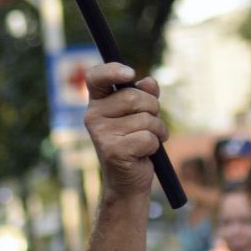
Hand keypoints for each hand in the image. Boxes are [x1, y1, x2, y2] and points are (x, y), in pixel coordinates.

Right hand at [82, 63, 169, 193]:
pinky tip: (145, 153)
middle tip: (151, 123)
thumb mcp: (141, 113)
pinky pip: (148, 137)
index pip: (95, 77)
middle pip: (134, 97)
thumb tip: (149, 82)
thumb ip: (145, 94)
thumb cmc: (136, 141)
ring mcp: (101, 134)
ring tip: (148, 140)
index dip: (112, 70)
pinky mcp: (113, 151)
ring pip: (145, 118)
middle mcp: (93, 116)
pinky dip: (155, 145)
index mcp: (97, 102)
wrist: (128, 180)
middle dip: (153, 108)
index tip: (131, 73)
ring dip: (157, 129)